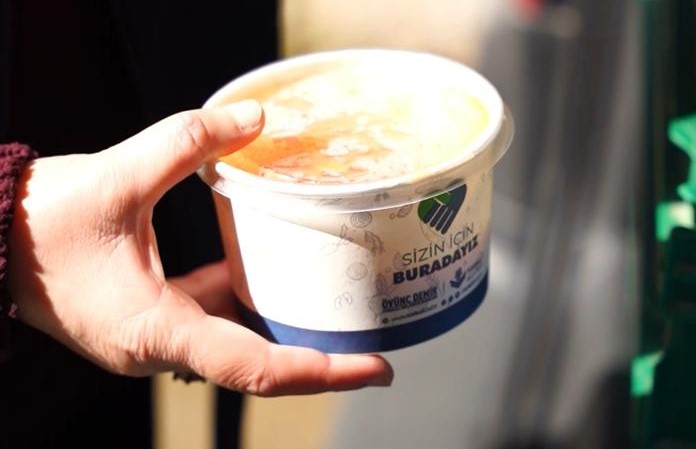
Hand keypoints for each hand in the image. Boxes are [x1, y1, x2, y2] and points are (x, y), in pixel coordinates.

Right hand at [7, 100, 392, 394]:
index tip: (374, 369)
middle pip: (258, 365)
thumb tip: (251, 119)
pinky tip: (273, 270)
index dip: (321, 372)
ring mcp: (155, 336)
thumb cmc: (37, 225)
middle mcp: (159, 346)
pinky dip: (248, 300)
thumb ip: (186, 143)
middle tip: (374, 342)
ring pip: (237, 342)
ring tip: (338, 307)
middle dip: (319, 357)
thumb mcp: (116, 178)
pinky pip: (212, 317)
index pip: (254, 369)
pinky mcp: (150, 317)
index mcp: (154, 331)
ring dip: (285, 328)